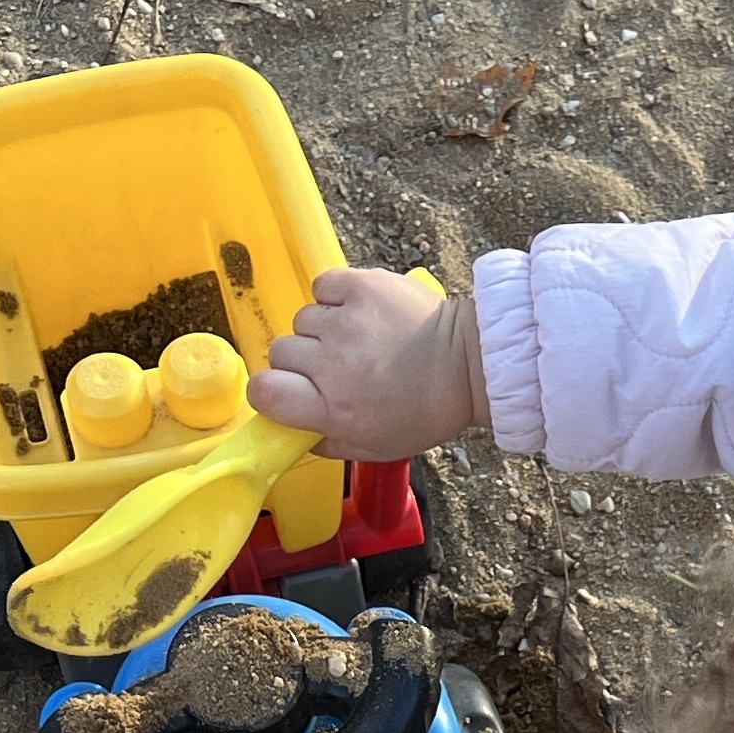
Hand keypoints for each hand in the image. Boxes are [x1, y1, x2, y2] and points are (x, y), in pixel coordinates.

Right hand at [247, 268, 487, 457]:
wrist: (469, 365)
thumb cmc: (425, 411)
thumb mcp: (375, 446)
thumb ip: (327, 442)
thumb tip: (293, 430)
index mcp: (333, 408)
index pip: (264, 391)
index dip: (269, 390)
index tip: (286, 390)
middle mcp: (334, 364)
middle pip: (280, 351)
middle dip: (300, 361)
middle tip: (332, 366)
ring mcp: (347, 321)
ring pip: (302, 319)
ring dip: (321, 329)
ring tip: (354, 339)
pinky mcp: (363, 286)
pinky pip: (322, 286)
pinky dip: (333, 296)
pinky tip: (355, 312)